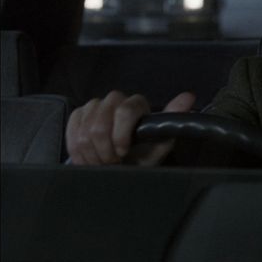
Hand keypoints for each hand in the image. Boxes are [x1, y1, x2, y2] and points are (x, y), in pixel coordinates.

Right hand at [66, 91, 195, 165]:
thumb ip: (173, 119)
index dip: (120, 136)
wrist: (122, 166)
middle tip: (114, 161)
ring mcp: (94, 106)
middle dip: (105, 149)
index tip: (123, 152)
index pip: (125, 111)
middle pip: (100, 124)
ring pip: (84, 130)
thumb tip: (189, 96)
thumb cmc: (143, 155)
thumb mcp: (162, 142)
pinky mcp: (78, 115)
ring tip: (104, 161)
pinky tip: (89, 157)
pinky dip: (79, 150)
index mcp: (137, 104)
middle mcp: (115, 99)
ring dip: (93, 153)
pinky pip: (72, 131)